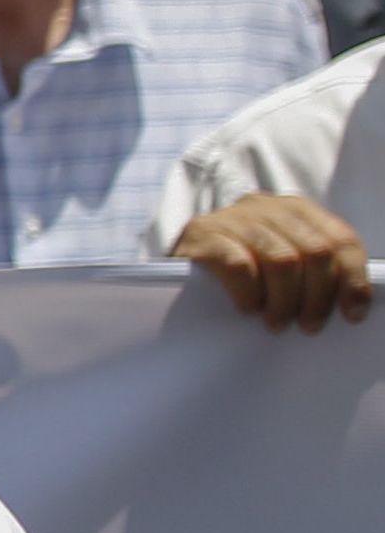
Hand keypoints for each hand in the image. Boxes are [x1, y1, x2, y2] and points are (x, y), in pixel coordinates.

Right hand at [171, 193, 370, 333]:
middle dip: (318, 296)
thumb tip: (357, 303)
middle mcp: (266, 206)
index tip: (353, 315)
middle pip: (315, 251)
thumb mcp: (283, 262)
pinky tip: (248, 309)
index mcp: (296, 210)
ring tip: (277, 324)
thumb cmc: (240, 273)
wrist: (176, 270)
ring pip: (282, 260)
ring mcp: (232, 217)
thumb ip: (316, 268)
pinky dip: (250, 294)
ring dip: (285, 301)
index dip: (353, 279)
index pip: (341, 239)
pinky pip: (240, 265)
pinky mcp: (201, 234)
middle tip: (309, 326)